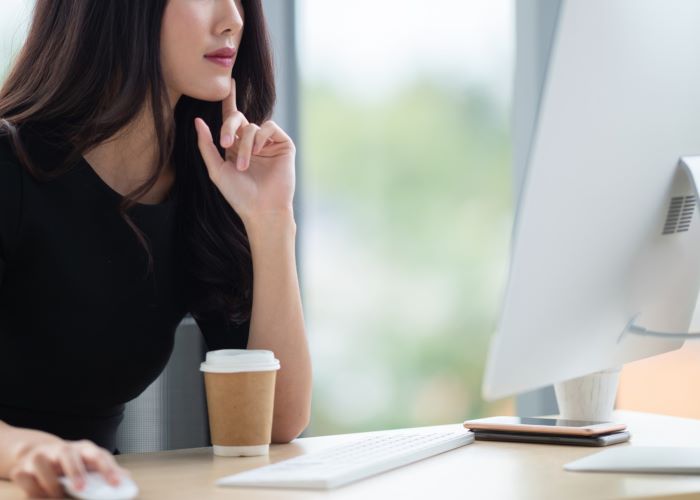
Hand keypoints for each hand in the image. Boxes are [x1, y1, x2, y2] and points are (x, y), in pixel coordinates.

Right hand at [9, 439, 129, 497]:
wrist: (37, 452)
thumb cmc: (70, 461)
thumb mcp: (89, 463)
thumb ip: (106, 470)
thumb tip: (128, 478)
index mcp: (83, 449)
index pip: (98, 455)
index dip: (107, 468)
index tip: (116, 483)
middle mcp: (62, 449)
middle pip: (69, 455)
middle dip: (75, 471)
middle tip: (81, 488)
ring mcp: (41, 456)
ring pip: (43, 463)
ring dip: (50, 481)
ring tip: (57, 494)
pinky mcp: (23, 466)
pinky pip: (24, 476)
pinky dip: (31, 486)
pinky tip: (39, 492)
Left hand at [194, 77, 295, 225]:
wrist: (262, 209)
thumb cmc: (239, 195)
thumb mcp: (216, 169)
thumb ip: (206, 145)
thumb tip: (198, 121)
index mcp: (236, 147)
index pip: (232, 119)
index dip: (229, 100)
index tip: (228, 83)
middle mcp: (252, 142)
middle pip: (239, 118)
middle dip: (229, 126)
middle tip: (225, 144)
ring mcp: (269, 143)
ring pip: (252, 127)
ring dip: (245, 145)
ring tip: (244, 165)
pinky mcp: (284, 145)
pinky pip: (269, 128)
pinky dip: (260, 138)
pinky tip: (259, 152)